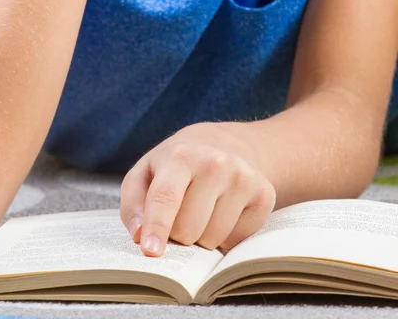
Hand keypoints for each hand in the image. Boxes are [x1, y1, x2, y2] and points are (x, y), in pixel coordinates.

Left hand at [120, 123, 275, 256]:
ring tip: (201, 212)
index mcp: (180, 156)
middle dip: (177, 234)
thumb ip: (133, 205)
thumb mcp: (144, 174)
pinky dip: (225, 237)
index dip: (157, 227)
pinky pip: (236, 241)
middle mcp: (215, 163)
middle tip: (178, 215)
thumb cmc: (174, 167)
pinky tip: (222, 213)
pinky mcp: (264, 195)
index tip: (150, 252)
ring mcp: (243, 178)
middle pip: (187, 229)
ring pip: (212, 239)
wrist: (224, 146)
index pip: (165, 197)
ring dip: (201, 237)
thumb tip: (140, 236)